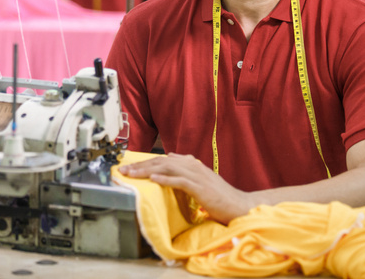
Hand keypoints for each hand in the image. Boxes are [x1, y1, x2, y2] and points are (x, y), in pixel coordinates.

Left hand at [118, 153, 254, 223]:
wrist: (240, 205)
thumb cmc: (220, 198)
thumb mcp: (201, 182)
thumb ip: (186, 173)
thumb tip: (170, 163)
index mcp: (193, 164)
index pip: (164, 159)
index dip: (145, 162)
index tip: (130, 166)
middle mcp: (194, 166)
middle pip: (162, 161)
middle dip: (141, 165)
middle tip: (124, 170)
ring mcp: (198, 176)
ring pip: (168, 168)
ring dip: (147, 170)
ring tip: (132, 174)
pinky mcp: (201, 188)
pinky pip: (180, 181)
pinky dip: (166, 179)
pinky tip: (153, 179)